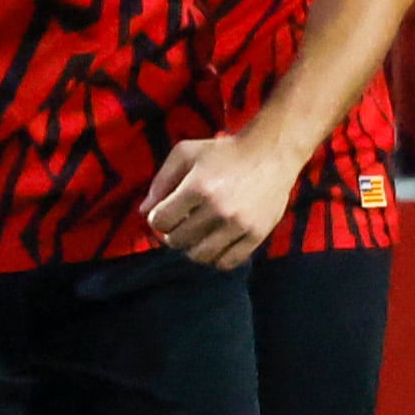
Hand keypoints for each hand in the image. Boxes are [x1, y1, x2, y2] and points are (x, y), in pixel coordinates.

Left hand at [142, 131, 296, 268]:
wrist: (271, 153)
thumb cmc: (223, 152)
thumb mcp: (185, 153)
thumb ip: (161, 180)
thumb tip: (143, 212)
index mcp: (197, 187)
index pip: (160, 221)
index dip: (157, 219)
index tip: (164, 213)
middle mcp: (218, 209)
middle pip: (177, 240)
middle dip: (172, 234)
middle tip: (179, 225)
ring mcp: (239, 225)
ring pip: (200, 256)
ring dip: (191, 249)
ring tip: (195, 236)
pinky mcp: (257, 235)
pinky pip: (227, 263)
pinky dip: (215, 259)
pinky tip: (214, 244)